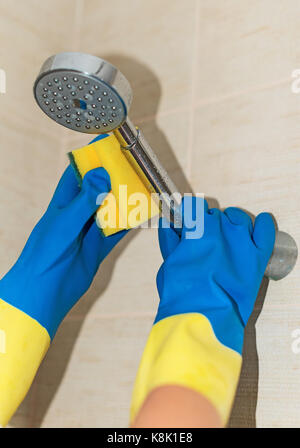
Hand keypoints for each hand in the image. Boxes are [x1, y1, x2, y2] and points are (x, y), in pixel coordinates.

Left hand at [0, 164, 126, 339]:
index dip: (92, 158)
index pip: (79, 172)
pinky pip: (118, 230)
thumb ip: (84, 201)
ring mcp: (90, 229)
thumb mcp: (64, 223)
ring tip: (142, 188)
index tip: (109, 146)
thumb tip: (101, 176)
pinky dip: (130, 222)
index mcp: (64, 202)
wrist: (45, 290)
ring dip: (125, 200)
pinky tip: (141, 214)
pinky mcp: (100, 246)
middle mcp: (78, 213)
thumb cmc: (45, 254)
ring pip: (111, 208)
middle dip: (115, 179)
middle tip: (133, 168)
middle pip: (100, 189)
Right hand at [130, 197, 274, 425]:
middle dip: (208, 225)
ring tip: (227, 238)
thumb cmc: (182, 296)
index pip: (193, 207)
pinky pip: (265, 230)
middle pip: (215, 215)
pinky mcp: (257, 257)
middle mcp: (221, 231)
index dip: (189, 213)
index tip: (188, 219)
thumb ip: (170, 242)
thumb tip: (169, 224)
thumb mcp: (168, 266)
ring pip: (238, 218)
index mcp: (196, 231)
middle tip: (205, 241)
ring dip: (231, 224)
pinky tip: (259, 223)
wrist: (204, 320)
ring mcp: (241, 243)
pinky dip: (263, 224)